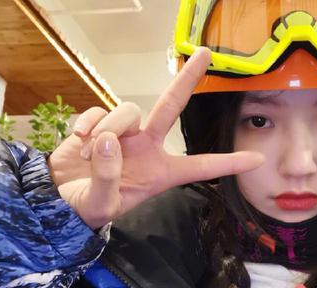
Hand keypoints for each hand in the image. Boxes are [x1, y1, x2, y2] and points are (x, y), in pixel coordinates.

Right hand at [48, 48, 263, 228]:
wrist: (59, 198)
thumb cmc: (88, 205)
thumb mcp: (101, 205)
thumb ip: (106, 177)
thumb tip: (106, 141)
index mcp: (161, 172)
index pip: (200, 166)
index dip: (228, 163)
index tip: (257, 159)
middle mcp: (148, 146)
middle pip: (171, 106)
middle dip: (187, 79)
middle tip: (206, 53)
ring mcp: (125, 132)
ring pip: (127, 111)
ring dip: (107, 129)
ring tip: (87, 155)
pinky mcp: (100, 122)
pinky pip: (98, 111)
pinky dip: (86, 124)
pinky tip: (77, 141)